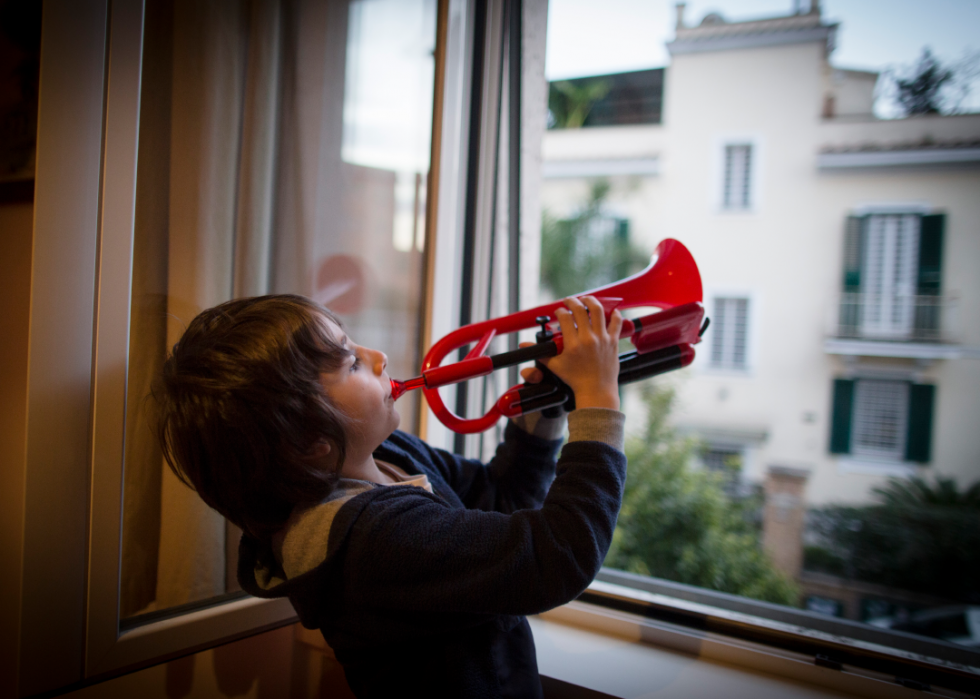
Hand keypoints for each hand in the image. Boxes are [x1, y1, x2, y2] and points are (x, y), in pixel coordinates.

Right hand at [523, 296, 621, 410]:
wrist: (596, 390)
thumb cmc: (575, 379)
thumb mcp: (555, 366)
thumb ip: (540, 353)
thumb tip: (524, 345)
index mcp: (572, 344)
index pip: (564, 318)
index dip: (559, 312)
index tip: (558, 312)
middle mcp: (588, 339)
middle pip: (580, 309)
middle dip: (572, 301)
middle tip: (569, 301)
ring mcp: (602, 339)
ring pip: (598, 311)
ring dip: (591, 301)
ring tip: (586, 299)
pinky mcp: (613, 342)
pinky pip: (616, 322)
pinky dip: (615, 314)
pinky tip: (610, 311)